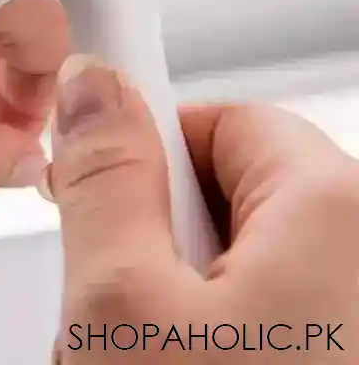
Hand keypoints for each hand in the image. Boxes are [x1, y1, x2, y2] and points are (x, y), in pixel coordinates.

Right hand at [46, 55, 358, 361]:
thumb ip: (104, 178)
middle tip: (120, 304)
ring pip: (233, 265)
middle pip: (225, 196)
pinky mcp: (333, 349)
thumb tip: (94, 90)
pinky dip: (207, 337)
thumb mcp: (124, 303)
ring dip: (172, 298)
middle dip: (153, 239)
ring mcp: (348, 315)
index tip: (93, 170)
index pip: (224, 118)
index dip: (145, 144)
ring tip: (142, 359)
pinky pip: (260, 315)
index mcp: (335, 213)